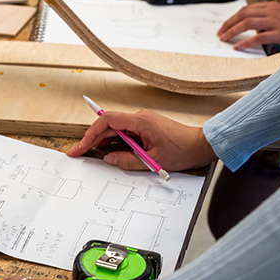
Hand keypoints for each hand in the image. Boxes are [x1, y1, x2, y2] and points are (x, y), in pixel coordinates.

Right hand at [66, 109, 216, 171]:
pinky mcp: (146, 126)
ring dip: (102, 140)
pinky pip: (125, 131)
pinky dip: (113, 140)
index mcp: (140, 122)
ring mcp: (143, 121)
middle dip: (91, 139)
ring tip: (89, 152)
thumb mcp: (153, 161)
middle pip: (108, 125)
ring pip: (115, 128)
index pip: (107, 121)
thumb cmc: (183, 150)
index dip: (91, 133)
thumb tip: (108, 159)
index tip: (82, 146)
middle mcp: (140, 118)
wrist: (201, 144)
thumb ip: (128, 161)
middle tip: (78, 152)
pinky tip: (107, 149)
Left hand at [218, 1, 279, 49]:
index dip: (234, 17)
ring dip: (232, 31)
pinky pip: (258, 37)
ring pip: (247, 23)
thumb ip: (273, 14)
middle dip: (228, 23)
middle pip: (243, 14)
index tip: (226, 24)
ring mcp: (276, 22)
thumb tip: (260, 20)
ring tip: (223, 39)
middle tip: (219, 33)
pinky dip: (245, 42)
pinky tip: (237, 46)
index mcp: (273, 5)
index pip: (248, 9)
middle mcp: (272, 11)